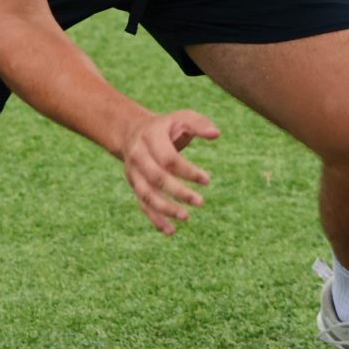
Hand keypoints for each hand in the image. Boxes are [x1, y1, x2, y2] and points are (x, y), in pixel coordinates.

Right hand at [120, 110, 219, 234]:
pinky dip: (155, 220)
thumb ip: (199, 124)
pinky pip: (142, 205)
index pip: (168, 159)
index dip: (188, 171)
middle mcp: (138, 155)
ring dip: (165, 209)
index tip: (207, 180)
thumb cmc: (166, 126)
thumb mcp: (182, 118)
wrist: (133, 131)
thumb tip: (216, 134)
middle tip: (200, 202)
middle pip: (156, 178)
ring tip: (186, 218)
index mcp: (150, 137)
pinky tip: (171, 231)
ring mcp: (133, 172)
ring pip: (146, 195)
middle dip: (178, 192)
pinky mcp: (134, 185)